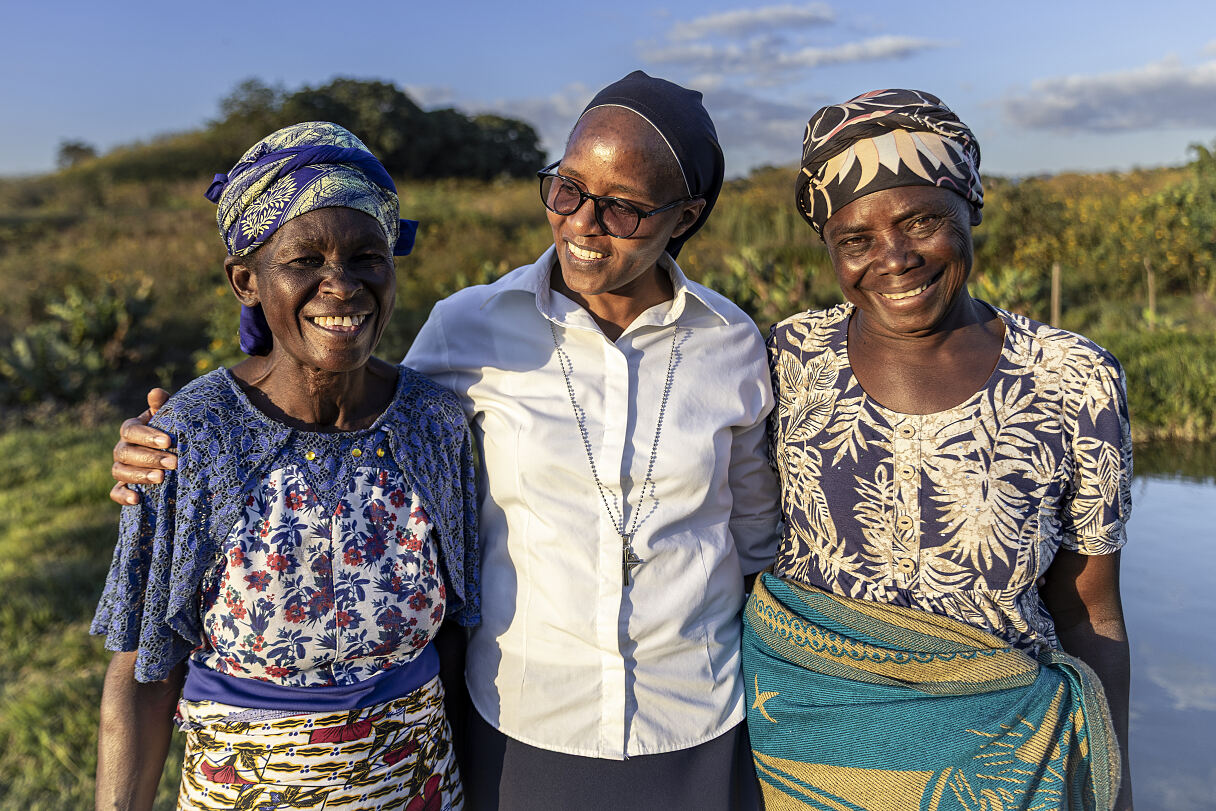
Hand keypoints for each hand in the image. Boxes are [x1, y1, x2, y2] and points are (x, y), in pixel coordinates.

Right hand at [109, 388, 175, 505]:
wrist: (174, 452)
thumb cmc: (172, 431)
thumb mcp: (170, 418)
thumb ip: (164, 406)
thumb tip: (156, 392)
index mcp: (131, 430)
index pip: (130, 430)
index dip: (147, 435)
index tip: (168, 441)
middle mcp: (122, 448)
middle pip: (125, 452)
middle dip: (150, 458)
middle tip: (174, 462)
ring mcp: (121, 468)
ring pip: (120, 471)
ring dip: (140, 475)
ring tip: (162, 478)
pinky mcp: (123, 486)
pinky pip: (116, 492)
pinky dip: (123, 496)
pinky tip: (137, 499)